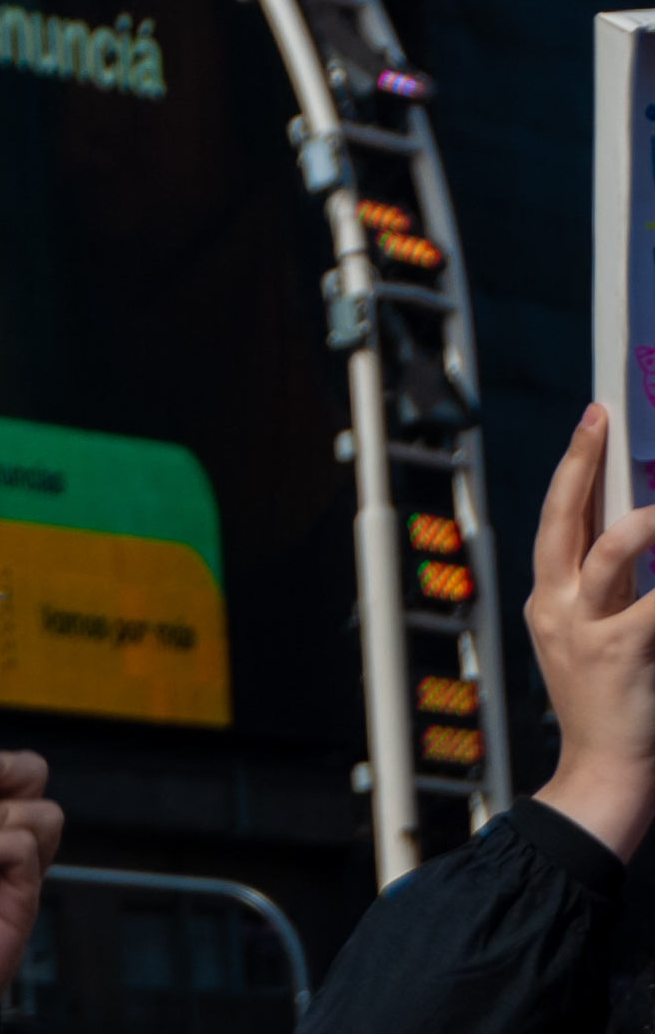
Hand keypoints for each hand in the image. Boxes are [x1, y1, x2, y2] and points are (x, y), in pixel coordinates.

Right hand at [528, 401, 654, 861]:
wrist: (605, 775)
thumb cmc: (612, 712)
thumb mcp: (595, 643)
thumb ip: (614, 594)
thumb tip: (635, 537)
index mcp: (548, 601)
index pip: (559, 520)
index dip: (575, 468)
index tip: (591, 425)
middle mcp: (556, 606)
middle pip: (563, 516)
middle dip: (581, 462)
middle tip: (597, 418)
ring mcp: (584, 628)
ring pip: (606, 549)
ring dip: (643, 521)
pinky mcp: (618, 651)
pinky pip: (651, 602)